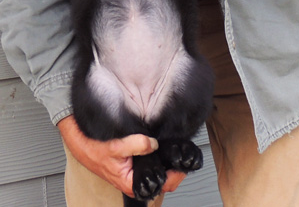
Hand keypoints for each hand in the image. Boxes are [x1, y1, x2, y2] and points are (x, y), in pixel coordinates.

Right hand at [58, 115, 185, 196]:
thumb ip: (136, 144)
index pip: (162, 185)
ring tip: (178, 153)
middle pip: (164, 181)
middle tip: (185, 158)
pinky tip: (166, 150)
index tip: (182, 165)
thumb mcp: (116, 147)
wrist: (84, 145)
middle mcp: (136, 181)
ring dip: (169, 165)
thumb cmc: (96, 150)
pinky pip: (153, 165)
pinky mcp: (136, 165)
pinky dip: (161, 159)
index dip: (175, 176)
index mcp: (132, 183)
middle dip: (176, 170)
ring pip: (160, 173)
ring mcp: (137, 173)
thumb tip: (152, 143)